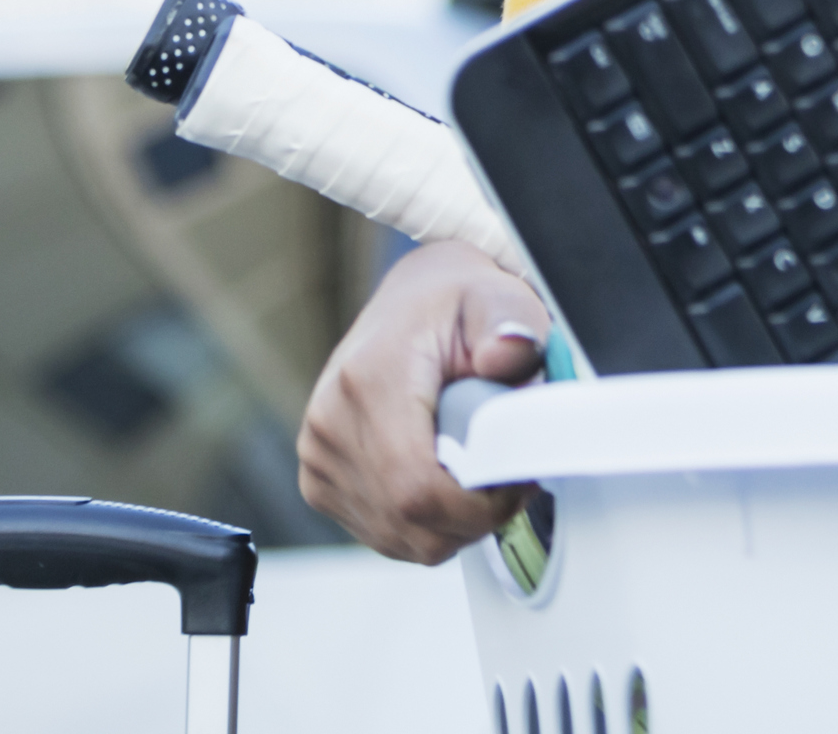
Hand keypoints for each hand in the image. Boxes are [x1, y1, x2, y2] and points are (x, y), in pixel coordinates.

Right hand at [299, 240, 548, 562]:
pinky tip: (449, 484)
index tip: (519, 483)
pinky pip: (384, 534)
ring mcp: (318, 457)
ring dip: (453, 525)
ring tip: (482, 476)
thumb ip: (512, 326)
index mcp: (368, 380)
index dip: (477, 506)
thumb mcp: (498, 300)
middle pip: (410, 523)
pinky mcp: (319, 480)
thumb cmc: (457, 305)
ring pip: (399, 538)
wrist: (415, 301)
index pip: (416, 489)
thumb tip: (509, 356)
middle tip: (512, 480)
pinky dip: (426, 526)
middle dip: (475, 517)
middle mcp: (330, 425)